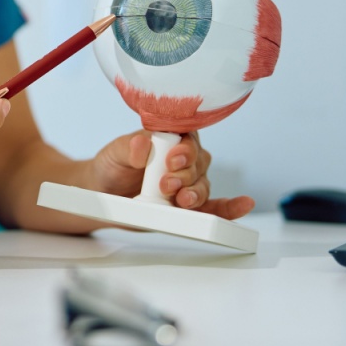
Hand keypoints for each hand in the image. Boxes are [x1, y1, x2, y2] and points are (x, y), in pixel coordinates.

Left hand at [89, 130, 254, 219]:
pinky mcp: (188, 207)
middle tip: (166, 184)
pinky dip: (230, 208)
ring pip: (203, 185)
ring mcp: (187, 184)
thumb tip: (142, 145)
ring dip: (195, 193)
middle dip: (185, 175)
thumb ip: (128, 148)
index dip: (184, 149)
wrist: (103, 193)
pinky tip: (243, 206)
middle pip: (198, 163)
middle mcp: (183, 160)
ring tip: (182, 200)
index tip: (173, 158)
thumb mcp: (115, 152)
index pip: (187, 138)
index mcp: (169, 138)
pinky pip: (215, 207)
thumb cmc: (112, 166)